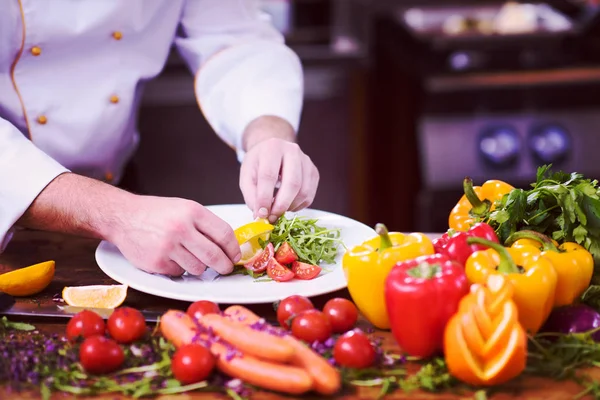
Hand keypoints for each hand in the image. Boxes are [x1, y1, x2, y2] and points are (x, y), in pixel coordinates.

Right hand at [109, 195, 240, 276]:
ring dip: (198, 266)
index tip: (235, 256)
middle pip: (215, 256)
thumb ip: (206, 224)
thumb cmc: (157, 213)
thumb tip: (228, 247)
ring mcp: (168, 246)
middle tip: (225, 268)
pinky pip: (179, 272)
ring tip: (189, 256)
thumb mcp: (185, 208)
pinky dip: (179, 268)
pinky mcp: (156, 262)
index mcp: (192, 212)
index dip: (233, 249)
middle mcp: (181, 228)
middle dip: (224, 266)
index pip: (224, 234)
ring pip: (198, 268)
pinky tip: (170, 256)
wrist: (123, 216)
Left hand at [240, 137, 319, 222]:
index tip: (261, 213)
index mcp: (272, 148)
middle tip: (272, 217)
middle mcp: (292, 151)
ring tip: (277, 209)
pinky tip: (287, 203)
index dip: (265, 197)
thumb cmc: (258, 164)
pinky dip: (298, 205)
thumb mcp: (247, 176)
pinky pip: (309, 195)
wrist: (272, 152)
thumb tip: (261, 215)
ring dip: (290, 207)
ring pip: (303, 191)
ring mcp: (306, 161)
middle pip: (293, 183)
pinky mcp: (314, 172)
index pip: (269, 175)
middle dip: (281, 205)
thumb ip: (251, 196)